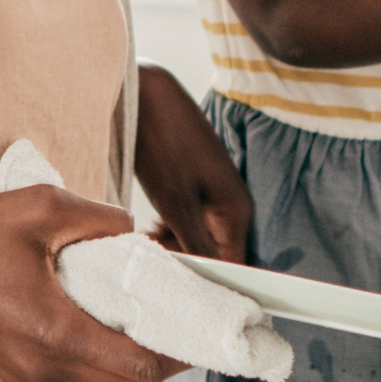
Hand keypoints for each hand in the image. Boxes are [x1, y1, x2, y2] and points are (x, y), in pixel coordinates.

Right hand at [0, 187, 180, 381]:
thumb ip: (102, 221)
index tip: (198, 328)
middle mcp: (43, 370)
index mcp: (55, 335)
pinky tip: (98, 314)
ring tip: (140, 311)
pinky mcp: (15, 373)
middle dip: (161, 358)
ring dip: (128, 355)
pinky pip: (74, 373)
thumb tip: (136, 234)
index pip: (140, 367)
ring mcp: (26, 377)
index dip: (179, 354)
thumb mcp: (43, 207)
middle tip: (177, 319)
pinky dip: (97, 352)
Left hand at [132, 67, 251, 264]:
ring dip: (173, 245)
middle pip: (215, 253)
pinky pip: (188, 220)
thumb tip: (207, 279)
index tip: (176, 286)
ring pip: (198, 237)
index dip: (208, 280)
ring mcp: (212, 194)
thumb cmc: (163, 144)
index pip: (233, 265)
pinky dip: (169, 229)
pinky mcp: (194, 185)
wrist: (144, 95)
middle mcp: (231, 206)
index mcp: (236, 212)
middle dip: (184, 260)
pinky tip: (148, 227)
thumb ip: (195, 244)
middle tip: (152, 257)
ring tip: (145, 240)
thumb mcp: (177, 204)